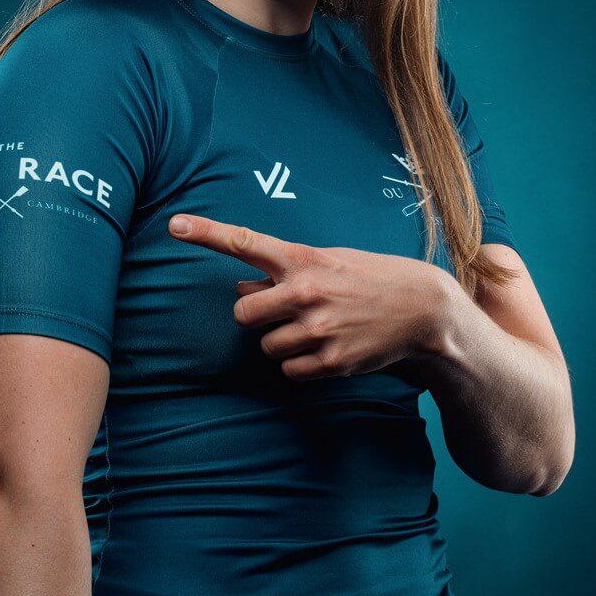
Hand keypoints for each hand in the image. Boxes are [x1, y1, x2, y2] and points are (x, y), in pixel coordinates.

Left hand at [167, 214, 451, 380]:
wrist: (421, 307)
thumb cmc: (368, 277)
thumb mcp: (328, 261)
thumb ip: (283, 273)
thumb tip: (242, 290)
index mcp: (302, 258)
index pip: (244, 242)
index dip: (205, 233)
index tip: (173, 224)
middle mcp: (304, 291)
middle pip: (243, 313)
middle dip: (256, 315)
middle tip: (282, 311)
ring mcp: (317, 328)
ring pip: (266, 346)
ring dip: (281, 341)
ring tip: (316, 327)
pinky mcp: (330, 361)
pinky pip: (289, 370)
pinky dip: (300, 364)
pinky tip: (326, 347)